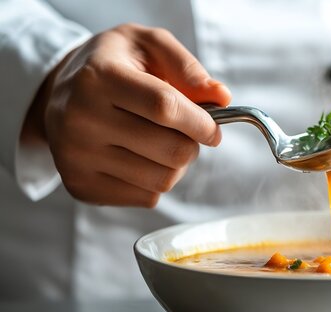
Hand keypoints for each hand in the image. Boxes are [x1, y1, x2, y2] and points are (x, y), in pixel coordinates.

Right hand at [23, 23, 230, 206]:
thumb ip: (188, 68)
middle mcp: (81, 119)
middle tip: (184, 132)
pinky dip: (155, 181)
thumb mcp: (148, 44)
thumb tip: (222, 98)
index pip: (165, 108)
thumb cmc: (114, 65)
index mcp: (99, 77)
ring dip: (177, 165)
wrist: (59, 91)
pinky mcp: (81, 186)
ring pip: (162, 179)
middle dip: (192, 143)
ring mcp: (77, 157)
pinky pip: (147, 198)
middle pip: (171, 150)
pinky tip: (140, 158)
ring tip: (162, 143)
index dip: (201, 122)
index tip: (214, 129)